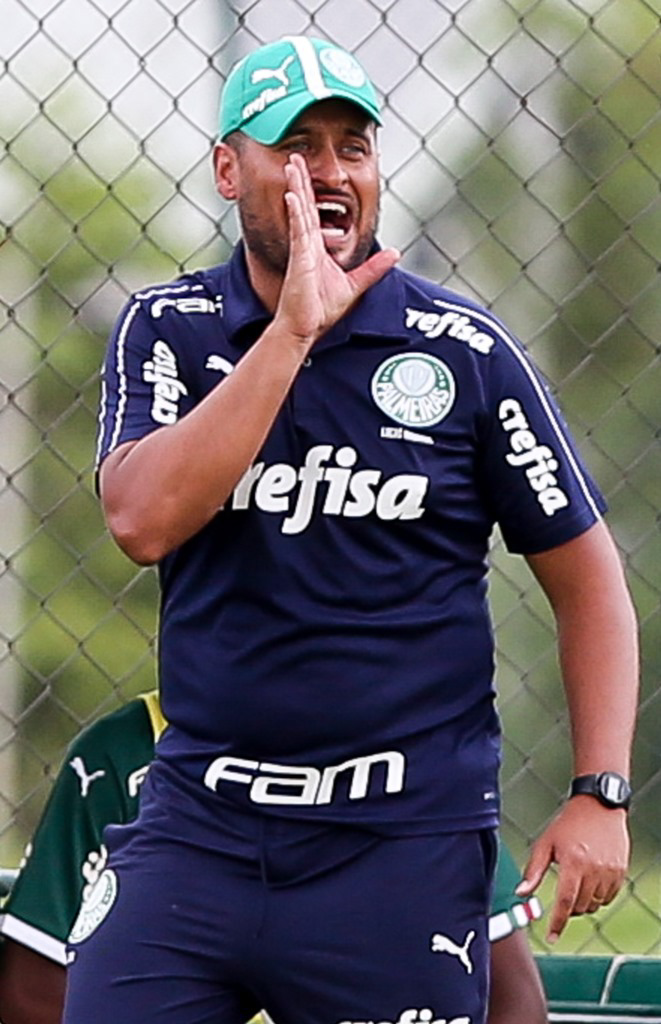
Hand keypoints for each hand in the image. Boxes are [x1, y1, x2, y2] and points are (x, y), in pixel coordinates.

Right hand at [275, 153, 398, 345]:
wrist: (304, 328)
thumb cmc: (320, 311)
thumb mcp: (355, 285)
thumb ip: (374, 269)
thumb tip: (395, 254)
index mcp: (315, 248)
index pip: (312, 213)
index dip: (308, 190)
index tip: (304, 170)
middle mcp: (306, 245)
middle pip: (302, 205)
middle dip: (299, 179)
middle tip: (294, 156)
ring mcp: (300, 251)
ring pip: (299, 211)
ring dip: (295, 187)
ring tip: (291, 164)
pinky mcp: (298, 259)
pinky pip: (298, 231)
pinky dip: (296, 212)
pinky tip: (293, 196)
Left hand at [515, 796, 629, 942]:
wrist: (598, 805)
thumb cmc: (568, 823)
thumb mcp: (546, 843)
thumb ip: (534, 871)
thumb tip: (520, 893)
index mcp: (573, 863)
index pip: (565, 902)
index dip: (557, 922)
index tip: (552, 937)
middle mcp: (593, 869)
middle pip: (579, 906)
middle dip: (568, 908)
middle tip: (564, 892)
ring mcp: (610, 871)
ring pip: (594, 904)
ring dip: (583, 902)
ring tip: (577, 881)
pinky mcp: (620, 871)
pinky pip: (608, 897)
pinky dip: (598, 896)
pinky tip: (590, 881)